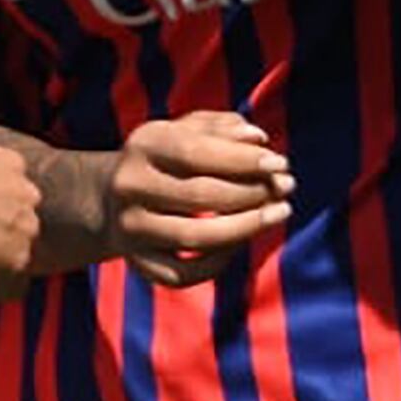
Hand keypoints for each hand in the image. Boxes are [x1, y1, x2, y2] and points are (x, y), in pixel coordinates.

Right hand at [107, 112, 293, 288]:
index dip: (242, 160)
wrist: (114, 197)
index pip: (195, 152)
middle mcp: (130, 186)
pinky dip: (220, 261)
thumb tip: (258, 140)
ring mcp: (131, 227)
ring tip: (279, 212)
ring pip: (195, 236)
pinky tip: (242, 242)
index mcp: (144, 144)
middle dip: (253, 192)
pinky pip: (184, 273)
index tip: (279, 164)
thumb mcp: (189, 130)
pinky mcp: (138, 262)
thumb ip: (224, 128)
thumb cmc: (169, 157)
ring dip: (247, 227)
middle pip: (200, 195)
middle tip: (286, 187)